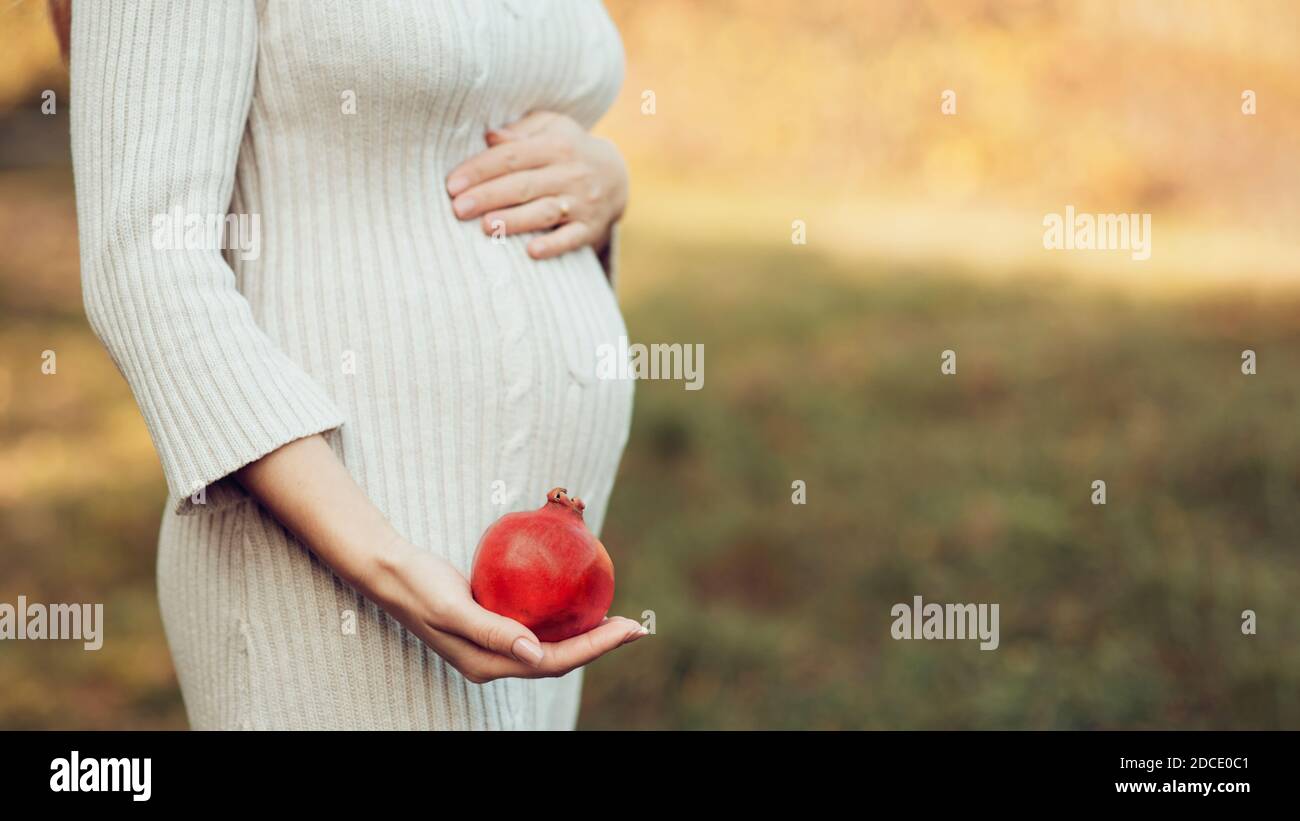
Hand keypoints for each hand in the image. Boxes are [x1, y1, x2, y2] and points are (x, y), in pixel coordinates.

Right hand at [370, 538, 647, 683]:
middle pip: (559, 659)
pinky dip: (564, 620)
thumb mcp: (454, 607)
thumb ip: (492, 631)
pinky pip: (538, 628)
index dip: (594, 648)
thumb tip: (535, 654)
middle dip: (600, 645)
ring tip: (618, 621)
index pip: (554, 663)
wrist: (392, 572)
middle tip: (636, 627)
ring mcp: (496, 646)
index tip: (627, 629)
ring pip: (551, 647)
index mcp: (488, 665)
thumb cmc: (420, 586)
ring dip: (586, 636)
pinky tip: (579, 603)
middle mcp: (497, 661)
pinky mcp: (495, 626)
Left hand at [446, 111, 627, 260]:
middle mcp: (570, 173)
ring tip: (484, 227)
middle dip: (488, 197)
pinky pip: (571, 238)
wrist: (617, 175)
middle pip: (523, 185)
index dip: (480, 170)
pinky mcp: (589, 228)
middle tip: (457, 208)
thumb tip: (490, 136)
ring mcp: (582, 202)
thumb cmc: (568, 148)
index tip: (452, 184)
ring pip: (544, 212)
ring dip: (514, 220)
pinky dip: (553, 246)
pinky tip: (532, 252)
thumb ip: (520, 133)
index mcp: (556, 146)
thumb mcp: (550, 128)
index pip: (511, 157)